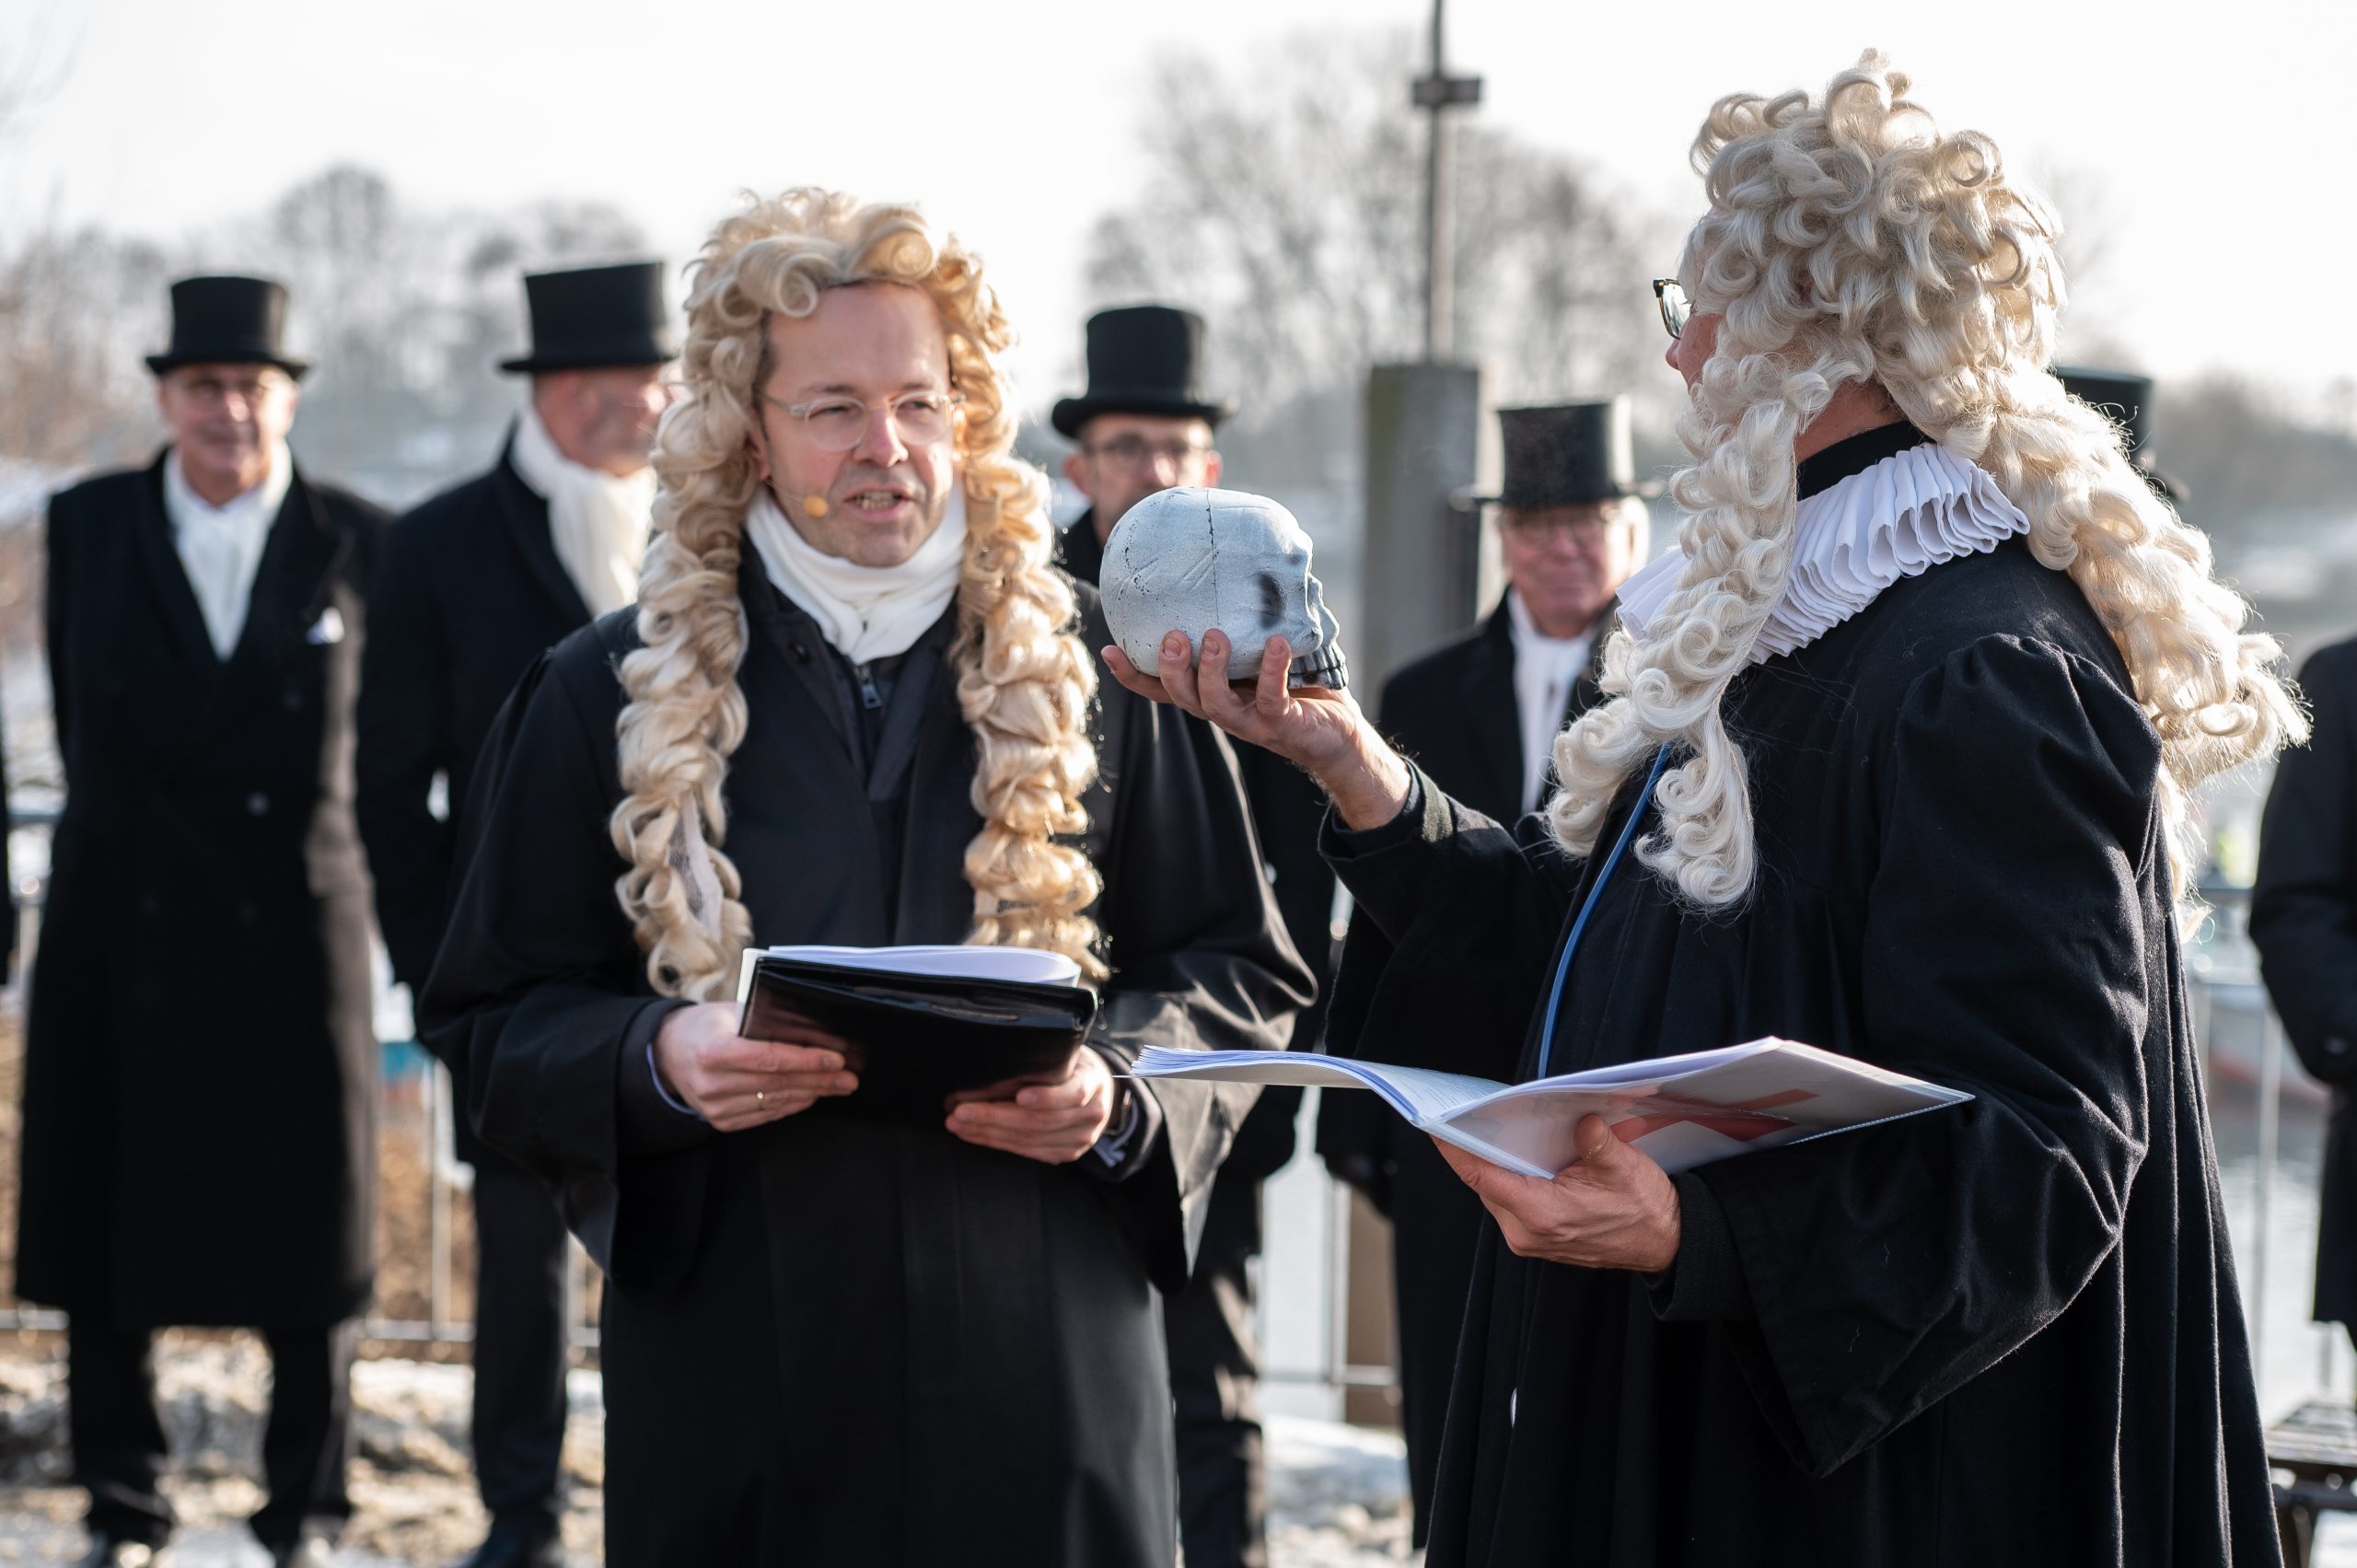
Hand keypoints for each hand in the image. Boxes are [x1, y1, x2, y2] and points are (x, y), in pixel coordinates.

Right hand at [652, 1002, 857, 1132]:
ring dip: (811, 1093)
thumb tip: (813, 1032)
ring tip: (838, 1085)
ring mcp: (714, 1107)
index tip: (835, 1059)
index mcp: (712, 1051)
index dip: (805, 1060)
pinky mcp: (721, 1122)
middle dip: (819, 1080)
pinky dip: (792, 1105)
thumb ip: (765, 1022)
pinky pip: (765, 1115)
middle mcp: (711, 1083)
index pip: (768, 1058)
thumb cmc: (705, 1027)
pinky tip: (811, 1096)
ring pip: (774, 1101)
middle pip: (777, 1083)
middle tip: (849, 1077)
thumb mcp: (729, 1013)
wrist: (668, 1055)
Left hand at [945, 1048, 1116, 1163]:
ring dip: (987, 1132)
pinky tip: (974, 1134)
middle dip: (995, 1116)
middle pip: (1040, 1121)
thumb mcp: (1064, 1055)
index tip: (1019, 1095)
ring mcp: (1080, 1139)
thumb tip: (988, 1074)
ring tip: (957, 1123)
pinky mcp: (1065, 1154)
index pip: (1073, 1092)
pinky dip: (996, 1142)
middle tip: (960, 1111)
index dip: (1046, 1096)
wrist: (1097, 1092)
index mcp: (1093, 1082)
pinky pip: (1027, 1151)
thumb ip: (1038, 1066)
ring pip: (1029, 1139)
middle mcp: (1091, 1115)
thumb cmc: (1072, 1067)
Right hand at [1101, 630, 1412, 828]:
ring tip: (1215, 637)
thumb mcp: (1266, 655)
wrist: (1339, 735)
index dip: (1133, 674)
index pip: (1163, 689)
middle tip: (1173, 636)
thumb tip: (1247, 564)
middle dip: (1169, 667)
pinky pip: (1270, 698)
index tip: (1109, 648)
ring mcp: (1251, 721)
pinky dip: (1271, 670)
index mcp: (1213, 694)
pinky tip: (1277, 644)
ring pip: (1214, 704)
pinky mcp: (1282, 724)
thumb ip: (1249, 625)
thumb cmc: (1301, 688)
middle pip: (1181, 696)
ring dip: (1210, 670)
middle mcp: (1224, 711)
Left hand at [1432, 1115, 1681, 1272]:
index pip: (1481, 1176)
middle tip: (1468, 1115)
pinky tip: (1518, 1157)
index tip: (1435, 1125)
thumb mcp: (1624, 1167)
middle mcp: (1526, 1232)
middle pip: (1483, 1183)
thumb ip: (1596, 1142)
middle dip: (1475, 1150)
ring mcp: (1529, 1239)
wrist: (1666, 1243)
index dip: (1455, 1149)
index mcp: (1541, 1214)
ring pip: (1494, 1193)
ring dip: (1494, 1165)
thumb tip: (1580, 1120)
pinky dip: (1509, 1179)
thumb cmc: (1645, 1209)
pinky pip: (1509, 1203)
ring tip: (1493, 1131)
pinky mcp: (1536, 1239)